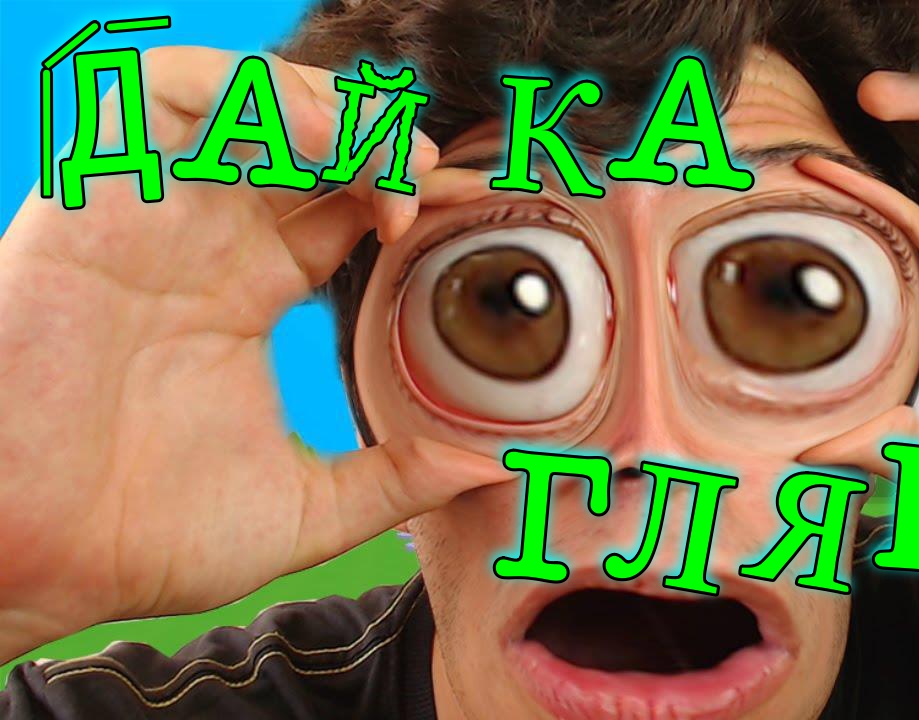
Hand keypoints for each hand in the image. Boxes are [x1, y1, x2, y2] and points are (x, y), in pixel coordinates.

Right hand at [0, 46, 505, 661]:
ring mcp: (151, 214)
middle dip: (385, 146)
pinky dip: (250, 96)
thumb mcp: (310, 505)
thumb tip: (493, 465)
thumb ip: (400, 477)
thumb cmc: (145, 536)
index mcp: (247, 292)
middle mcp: (203, 241)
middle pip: (308, 145)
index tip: (472, 211)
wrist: (31, 559)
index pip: (342, 205)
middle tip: (441, 188)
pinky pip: (165, 96)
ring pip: (246, 103)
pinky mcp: (94, 197)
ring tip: (390, 169)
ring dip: (333, 113)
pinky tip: (316, 142)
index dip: (409, 193)